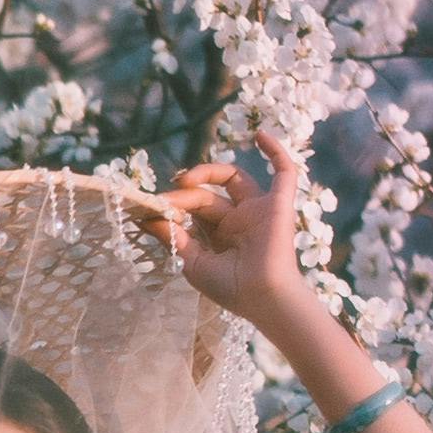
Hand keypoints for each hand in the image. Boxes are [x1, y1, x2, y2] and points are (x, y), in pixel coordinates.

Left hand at [133, 126, 307, 325]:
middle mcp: (239, 219)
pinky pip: (285, 172)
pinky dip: (276, 152)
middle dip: (183, 196)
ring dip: (209, 170)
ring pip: (234, 178)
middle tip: (164, 202)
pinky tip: (261, 135)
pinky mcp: (279, 204)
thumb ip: (173, 237)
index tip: (147, 211)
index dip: (172, 206)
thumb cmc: (231, 288)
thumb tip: (148, 217)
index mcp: (220, 235)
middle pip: (207, 195)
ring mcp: (259, 210)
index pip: (194, 210)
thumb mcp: (192, 262)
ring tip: (185, 178)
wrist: (262, 298)